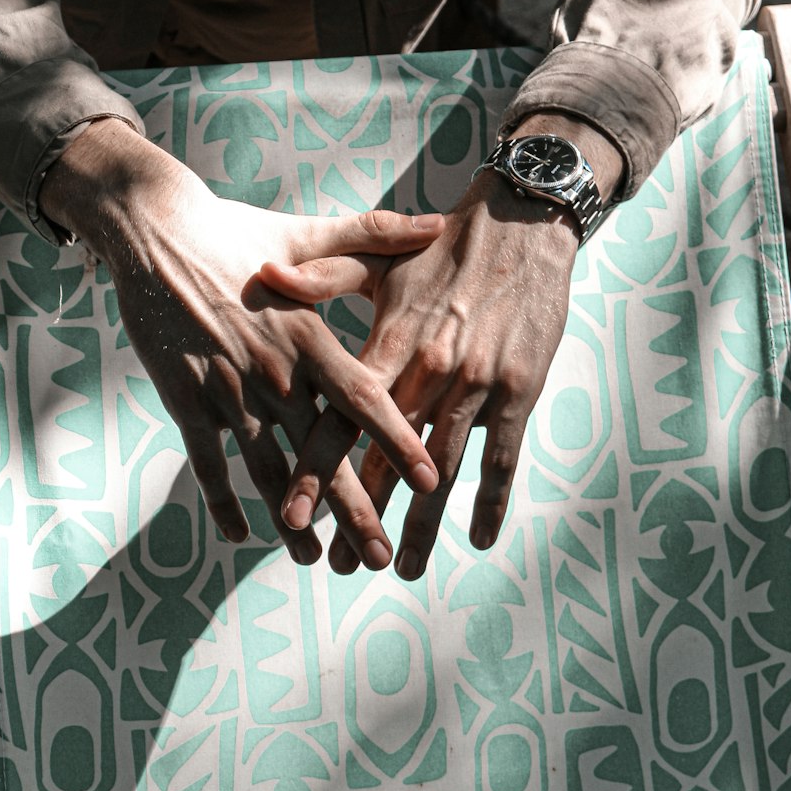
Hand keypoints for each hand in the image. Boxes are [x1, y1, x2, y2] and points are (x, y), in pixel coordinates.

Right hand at [39, 120, 443, 567]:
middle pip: (322, 453)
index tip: (433, 481)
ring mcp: (227, 392)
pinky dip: (224, 502)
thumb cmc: (237, 233)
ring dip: (291, 520)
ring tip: (315, 560)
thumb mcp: (308, 235)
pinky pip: (207, 465)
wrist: (152, 232)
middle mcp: (273, 372)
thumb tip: (440, 223)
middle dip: (353, 509)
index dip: (399, 443)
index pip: (365, 399)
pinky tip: (242, 535)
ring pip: (266, 471)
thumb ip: (376, 236)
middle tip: (379, 558)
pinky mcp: (186, 402)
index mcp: (309, 336)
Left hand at [261, 114, 623, 577]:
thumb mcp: (380, 260)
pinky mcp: (520, 391)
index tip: (292, 516)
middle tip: (338, 565)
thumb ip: (323, 277)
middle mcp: (430, 371)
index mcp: (391, 344)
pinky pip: (503, 459)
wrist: (524, 224)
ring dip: (420, 524)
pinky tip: (478, 540)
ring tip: (399, 566)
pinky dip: (490, 502)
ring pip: (443, 471)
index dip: (316, 470)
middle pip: (386, 458)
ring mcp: (478, 386)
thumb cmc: (443, 246)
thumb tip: (267, 278)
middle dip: (360, 515)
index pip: (342, 419)